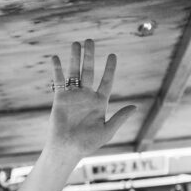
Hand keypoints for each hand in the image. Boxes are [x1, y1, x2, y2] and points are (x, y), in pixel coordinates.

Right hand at [48, 39, 134, 157]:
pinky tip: (56, 58)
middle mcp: (86, 96)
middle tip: (90, 40)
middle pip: (89, 71)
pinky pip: (59, 82)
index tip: (112, 55)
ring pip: (74, 73)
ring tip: (76, 43)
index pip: (106, 81)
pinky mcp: (60, 99)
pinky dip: (57, 70)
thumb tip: (135, 107)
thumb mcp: (107, 131)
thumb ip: (119, 118)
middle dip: (89, 56)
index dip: (110, 68)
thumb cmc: (87, 144)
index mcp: (99, 102)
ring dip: (75, 58)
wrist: (67, 149)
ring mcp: (73, 96)